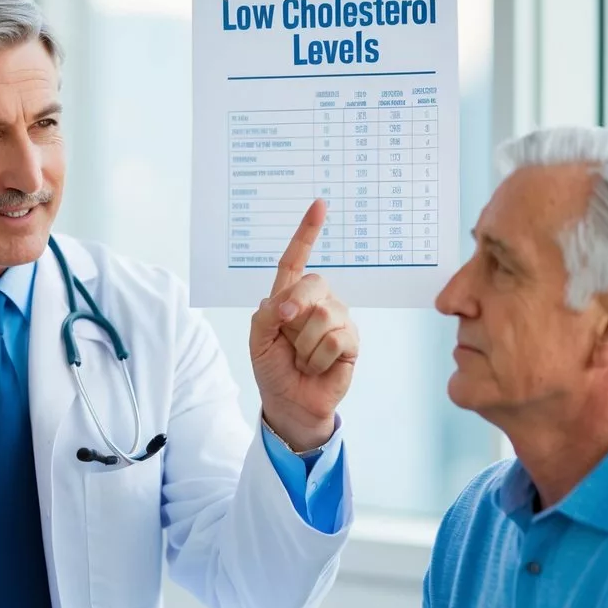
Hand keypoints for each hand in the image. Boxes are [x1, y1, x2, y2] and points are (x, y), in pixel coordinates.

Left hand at [249, 199, 358, 450]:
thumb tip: (288, 303)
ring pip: (324, 316)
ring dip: (304, 345)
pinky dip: (318, 358)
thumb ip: (265, 314)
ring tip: (302, 358)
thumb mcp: (257, 339)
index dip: (307, 232)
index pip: (297, 259)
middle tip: (285, 328)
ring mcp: (337, 319)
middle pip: (314, 284)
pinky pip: (336, 339)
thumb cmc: (272, 368)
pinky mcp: (351, 341)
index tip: (319, 205)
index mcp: (289, 294)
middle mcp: (316, 301)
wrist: (289, 402)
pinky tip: (317, 366)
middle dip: (296, 307)